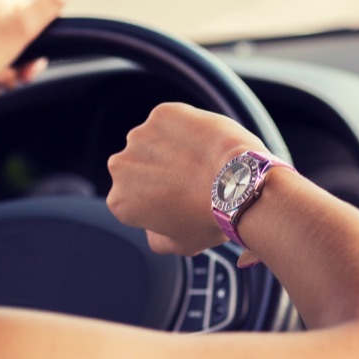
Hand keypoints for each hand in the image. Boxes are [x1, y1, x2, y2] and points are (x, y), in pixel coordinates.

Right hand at [106, 102, 266, 255]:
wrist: (238, 184)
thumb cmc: (210, 219)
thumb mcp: (180, 244)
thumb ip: (157, 238)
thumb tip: (154, 229)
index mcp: (119, 202)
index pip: (133, 199)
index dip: (155, 201)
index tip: (178, 201)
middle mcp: (120, 167)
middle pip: (138, 167)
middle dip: (157, 171)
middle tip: (190, 179)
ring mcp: (140, 136)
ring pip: (153, 141)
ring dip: (170, 148)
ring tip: (201, 161)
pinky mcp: (162, 114)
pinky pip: (172, 121)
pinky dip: (186, 128)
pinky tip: (205, 143)